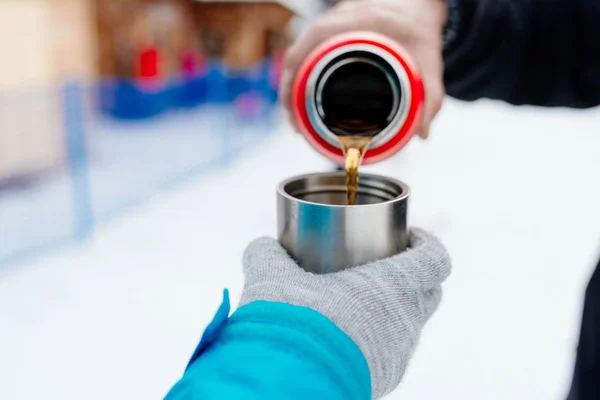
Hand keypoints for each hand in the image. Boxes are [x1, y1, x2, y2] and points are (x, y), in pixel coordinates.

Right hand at [239, 228, 451, 397]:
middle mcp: (405, 321)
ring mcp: (398, 354)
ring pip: (410, 324)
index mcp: (392, 287)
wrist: (290, 384)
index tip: (409, 237)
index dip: (427, 244)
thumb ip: (267, 254)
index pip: (435, 260)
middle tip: (384, 266)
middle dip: (413, 276)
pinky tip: (347, 335)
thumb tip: (261, 245)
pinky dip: (377, 338)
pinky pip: (390, 352)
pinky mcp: (384, 379)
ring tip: (361, 302)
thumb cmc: (293, 322)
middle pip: (429, 292)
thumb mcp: (272, 279)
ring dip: (393, 310)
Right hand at [281, 0, 447, 138]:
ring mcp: (329, 25)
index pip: (306, 51)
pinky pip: (305, 52)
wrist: (417, 2)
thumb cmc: (418, 26)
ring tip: (297, 117)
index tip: (295, 112)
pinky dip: (300, 75)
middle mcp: (333, 22)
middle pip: (296, 57)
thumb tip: (423, 133)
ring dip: (292, 85)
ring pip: (297, 56)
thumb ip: (431, 96)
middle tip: (297, 126)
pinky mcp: (329, 31)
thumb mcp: (428, 60)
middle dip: (290, 94)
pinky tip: (302, 96)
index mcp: (351, 24)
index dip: (294, 83)